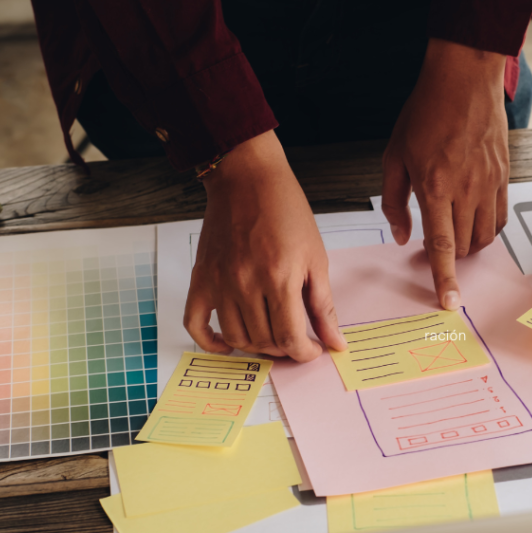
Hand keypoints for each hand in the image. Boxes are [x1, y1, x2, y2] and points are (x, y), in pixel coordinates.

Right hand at [184, 131, 345, 361]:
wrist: (247, 178)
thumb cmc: (286, 212)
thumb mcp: (316, 258)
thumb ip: (324, 305)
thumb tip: (335, 342)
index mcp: (279, 278)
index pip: (290, 338)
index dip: (304, 353)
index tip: (312, 350)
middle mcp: (245, 284)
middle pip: (264, 341)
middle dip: (285, 349)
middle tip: (295, 340)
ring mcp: (219, 283)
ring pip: (236, 337)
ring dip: (256, 346)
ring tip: (271, 338)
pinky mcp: (200, 279)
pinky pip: (196, 324)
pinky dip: (211, 342)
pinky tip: (229, 344)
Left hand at [382, 38, 508, 309]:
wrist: (464, 79)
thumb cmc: (426, 112)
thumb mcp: (394, 156)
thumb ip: (395, 202)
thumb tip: (400, 236)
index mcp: (435, 187)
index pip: (441, 246)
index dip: (444, 279)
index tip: (450, 303)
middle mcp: (466, 190)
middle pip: (464, 246)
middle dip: (450, 258)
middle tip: (436, 248)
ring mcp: (489, 184)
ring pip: (484, 237)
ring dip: (469, 245)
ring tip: (454, 232)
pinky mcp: (504, 176)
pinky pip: (499, 218)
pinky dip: (486, 228)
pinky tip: (473, 219)